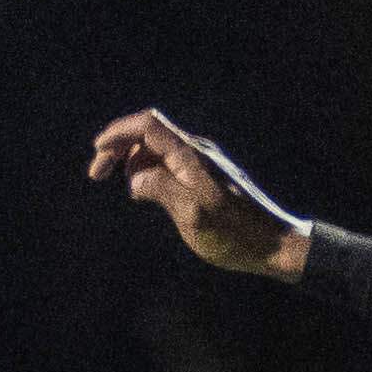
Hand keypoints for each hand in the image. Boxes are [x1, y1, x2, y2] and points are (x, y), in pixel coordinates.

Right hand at [89, 109, 309, 276]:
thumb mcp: (193, 215)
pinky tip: (147, 193)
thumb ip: (161, 188)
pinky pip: (169, 163)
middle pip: (148, 132)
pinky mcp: (207, 178)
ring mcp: (203, 164)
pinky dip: (150, 171)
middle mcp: (197, 152)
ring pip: (157, 148)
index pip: (147, 125)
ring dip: (133, 161)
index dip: (118, 133)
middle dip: (119, 147)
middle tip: (98, 174)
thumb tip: (136, 177)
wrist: (274, 246)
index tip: (97, 151)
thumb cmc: (235, 235)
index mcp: (191, 156)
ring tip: (129, 190)